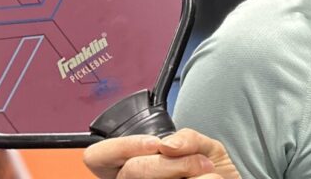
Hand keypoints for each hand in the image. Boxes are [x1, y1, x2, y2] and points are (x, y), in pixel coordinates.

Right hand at [83, 128, 240, 178]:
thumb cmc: (213, 170)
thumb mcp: (204, 146)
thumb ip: (186, 139)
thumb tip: (166, 145)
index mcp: (132, 165)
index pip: (97, 157)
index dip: (121, 148)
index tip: (155, 145)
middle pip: (130, 171)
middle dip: (169, 163)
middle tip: (198, 162)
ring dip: (188, 169)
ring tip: (206, 172)